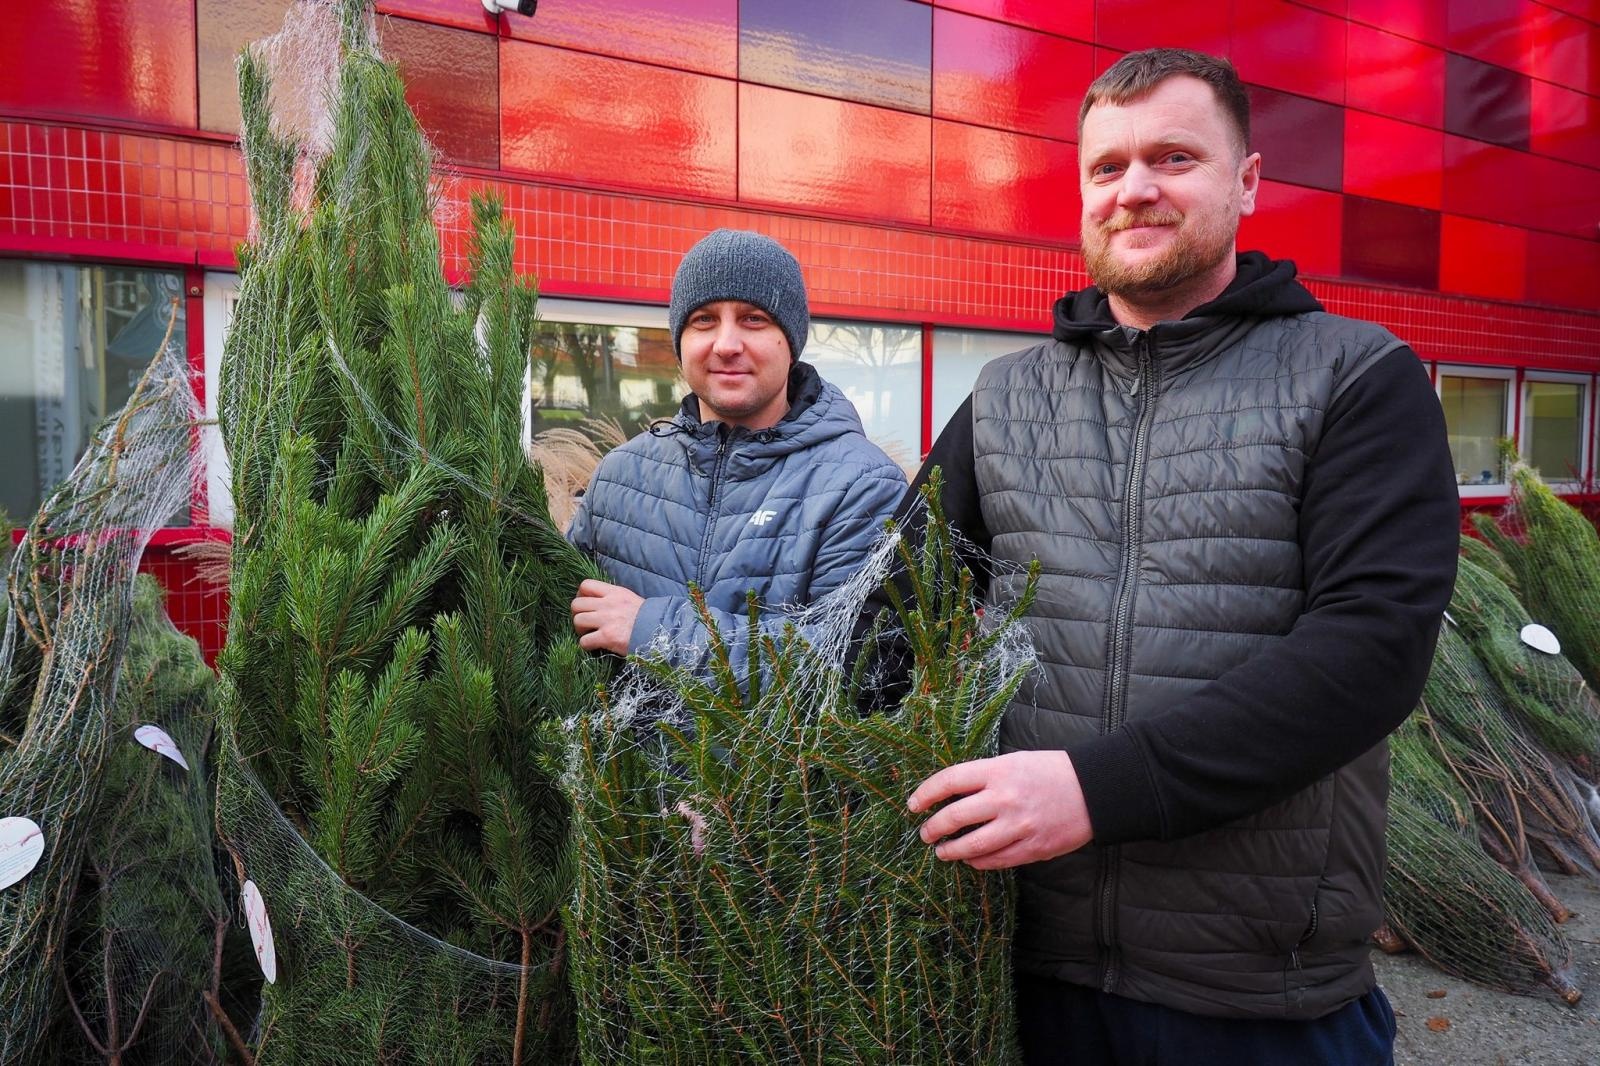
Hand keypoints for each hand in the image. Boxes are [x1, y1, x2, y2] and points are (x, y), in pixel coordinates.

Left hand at [570, 579, 643, 654]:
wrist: (661, 631)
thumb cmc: (649, 618)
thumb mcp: (631, 599)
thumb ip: (615, 599)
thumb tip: (601, 603)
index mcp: (614, 592)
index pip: (586, 585)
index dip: (580, 595)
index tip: (585, 605)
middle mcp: (607, 604)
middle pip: (576, 604)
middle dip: (577, 614)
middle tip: (585, 622)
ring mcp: (606, 620)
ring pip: (577, 620)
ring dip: (580, 630)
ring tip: (588, 634)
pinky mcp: (606, 637)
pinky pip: (584, 641)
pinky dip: (586, 645)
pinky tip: (594, 646)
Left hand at [907, 750, 1092, 869]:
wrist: (1093, 790)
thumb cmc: (1050, 772)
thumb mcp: (1014, 762)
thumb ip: (984, 778)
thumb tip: (951, 794)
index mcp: (998, 771)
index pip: (949, 780)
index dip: (925, 794)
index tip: (913, 805)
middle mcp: (1005, 799)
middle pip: (954, 817)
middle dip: (933, 828)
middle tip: (925, 833)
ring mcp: (1019, 826)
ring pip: (972, 845)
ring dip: (951, 851)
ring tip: (942, 851)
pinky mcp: (1032, 848)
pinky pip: (996, 861)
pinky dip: (978, 862)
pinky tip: (971, 859)